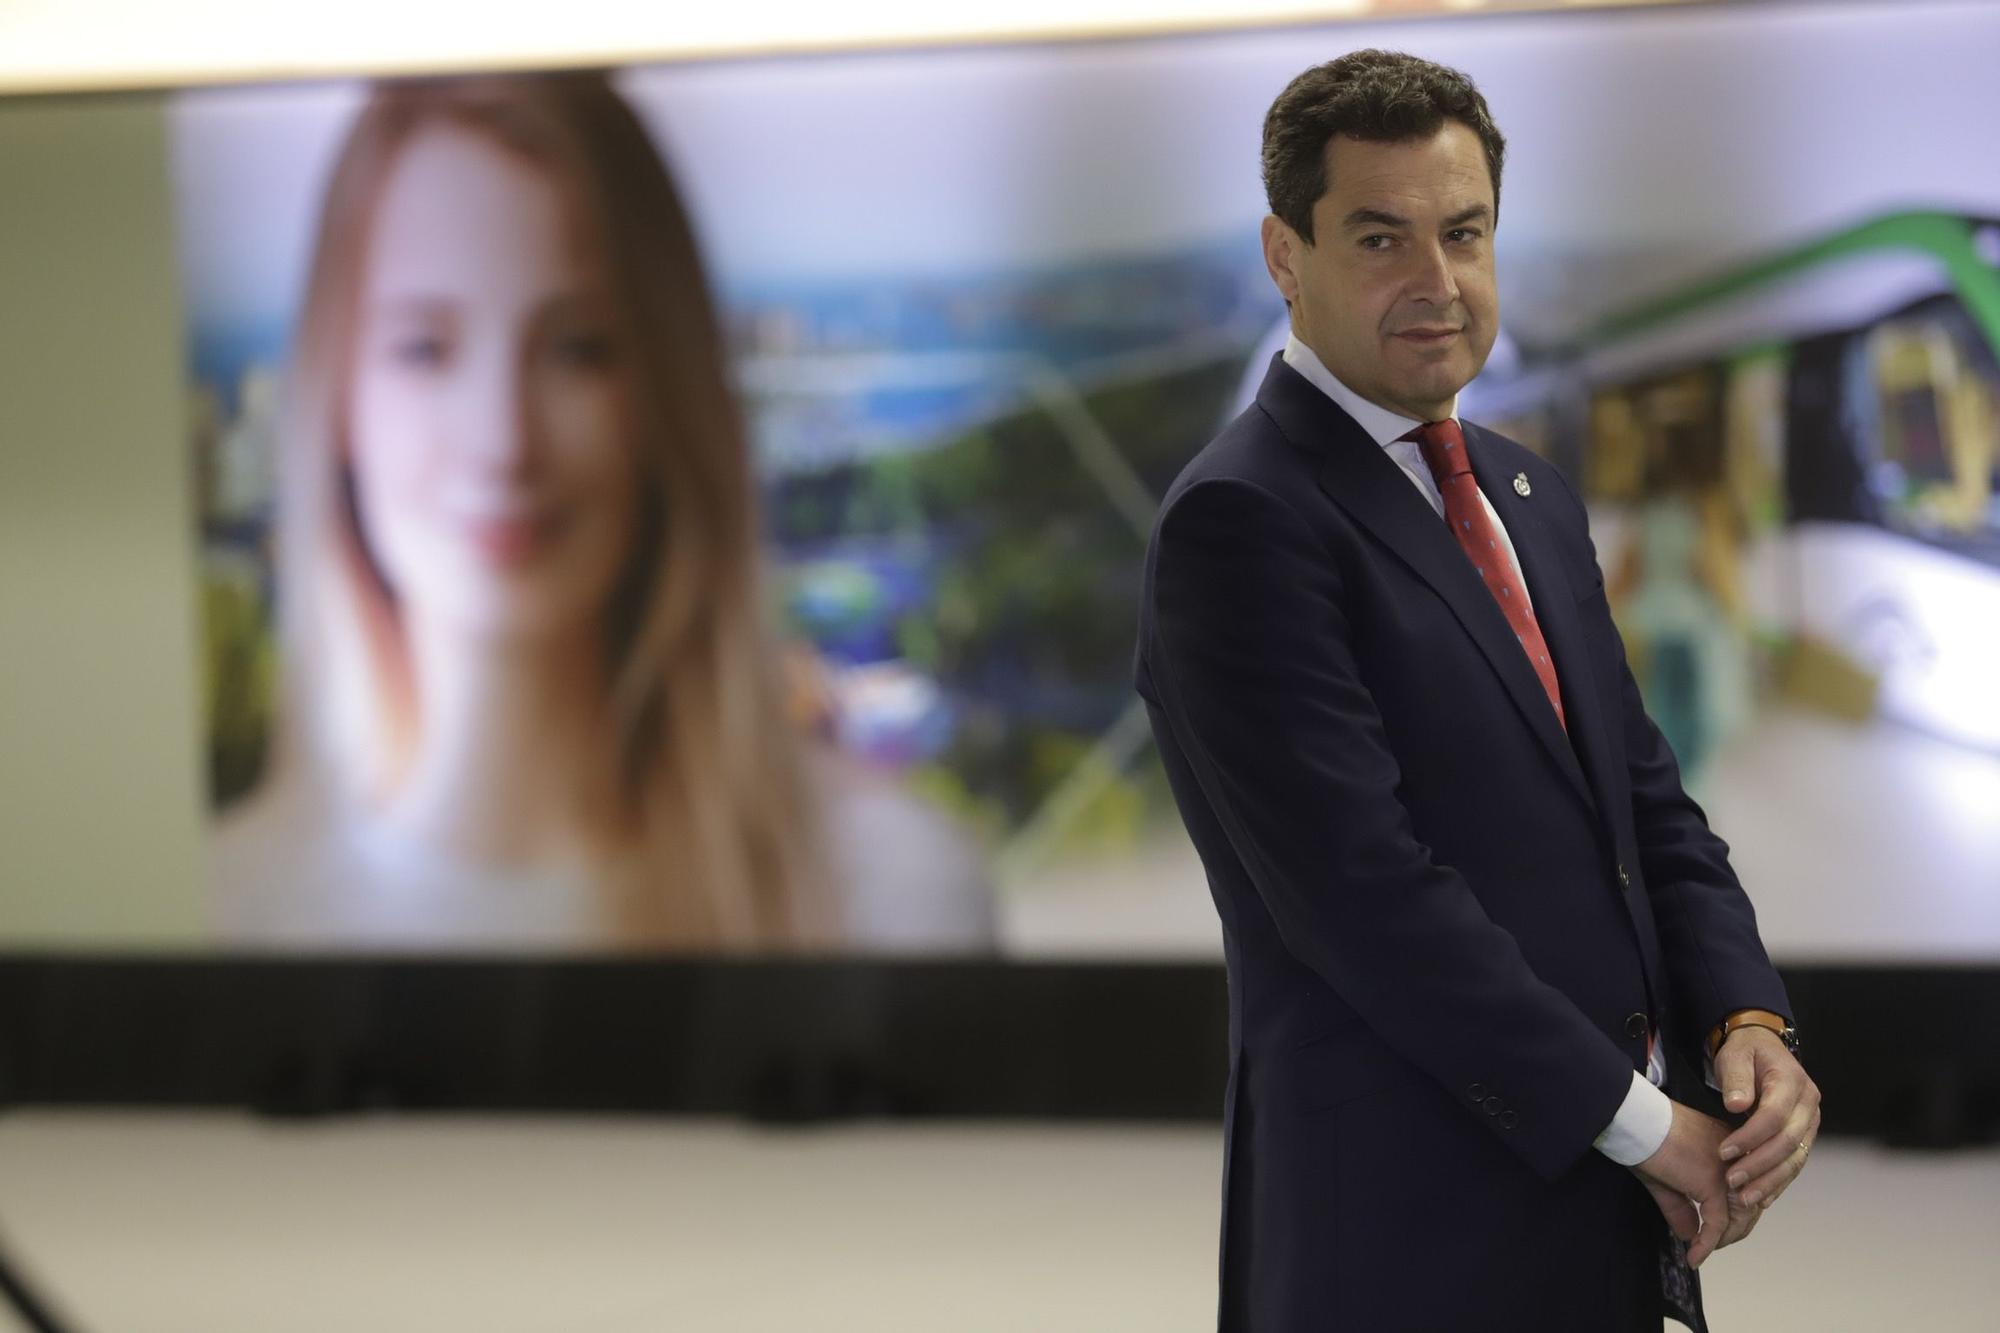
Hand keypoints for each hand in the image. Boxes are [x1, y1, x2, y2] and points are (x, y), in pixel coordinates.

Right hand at [1630, 1098, 1743, 1267]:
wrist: (1635, 1120)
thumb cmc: (1644, 1136)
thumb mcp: (1665, 1177)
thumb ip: (1681, 1206)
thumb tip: (1689, 1234)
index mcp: (1730, 1147)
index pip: (1747, 1187)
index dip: (1736, 1212)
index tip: (1718, 1228)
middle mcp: (1737, 1157)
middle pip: (1750, 1204)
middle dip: (1733, 1230)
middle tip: (1711, 1245)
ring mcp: (1727, 1172)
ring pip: (1740, 1218)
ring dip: (1723, 1240)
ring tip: (1701, 1252)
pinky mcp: (1713, 1185)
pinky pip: (1716, 1225)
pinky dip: (1706, 1245)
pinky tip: (1693, 1256)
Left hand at [1715, 1026, 1820, 1213]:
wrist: (1762, 1048)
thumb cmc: (1745, 1051)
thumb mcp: (1735, 1054)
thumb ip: (1736, 1078)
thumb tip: (1736, 1104)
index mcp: (1793, 1082)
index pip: (1774, 1116)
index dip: (1749, 1137)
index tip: (1723, 1152)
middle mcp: (1809, 1105)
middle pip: (1788, 1142)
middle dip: (1759, 1165)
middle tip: (1732, 1182)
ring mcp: (1810, 1122)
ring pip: (1795, 1158)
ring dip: (1771, 1181)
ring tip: (1745, 1198)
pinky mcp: (1804, 1135)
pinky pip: (1794, 1162)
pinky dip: (1778, 1181)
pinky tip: (1762, 1198)